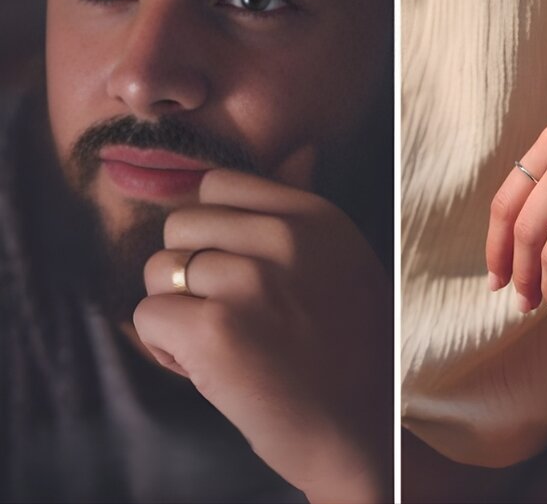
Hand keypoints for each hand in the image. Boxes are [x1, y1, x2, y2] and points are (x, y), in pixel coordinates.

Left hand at [134, 169, 392, 502]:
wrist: (363, 433)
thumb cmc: (352, 353)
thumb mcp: (346, 264)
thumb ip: (306, 209)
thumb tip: (300, 149)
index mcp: (317, 218)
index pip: (219, 185)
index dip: (212, 232)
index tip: (238, 272)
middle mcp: (285, 240)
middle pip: (179, 225)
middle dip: (188, 272)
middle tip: (231, 316)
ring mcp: (250, 283)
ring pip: (157, 270)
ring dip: (176, 311)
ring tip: (222, 344)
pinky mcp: (216, 331)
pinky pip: (148, 316)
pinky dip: (166, 348)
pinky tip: (208, 368)